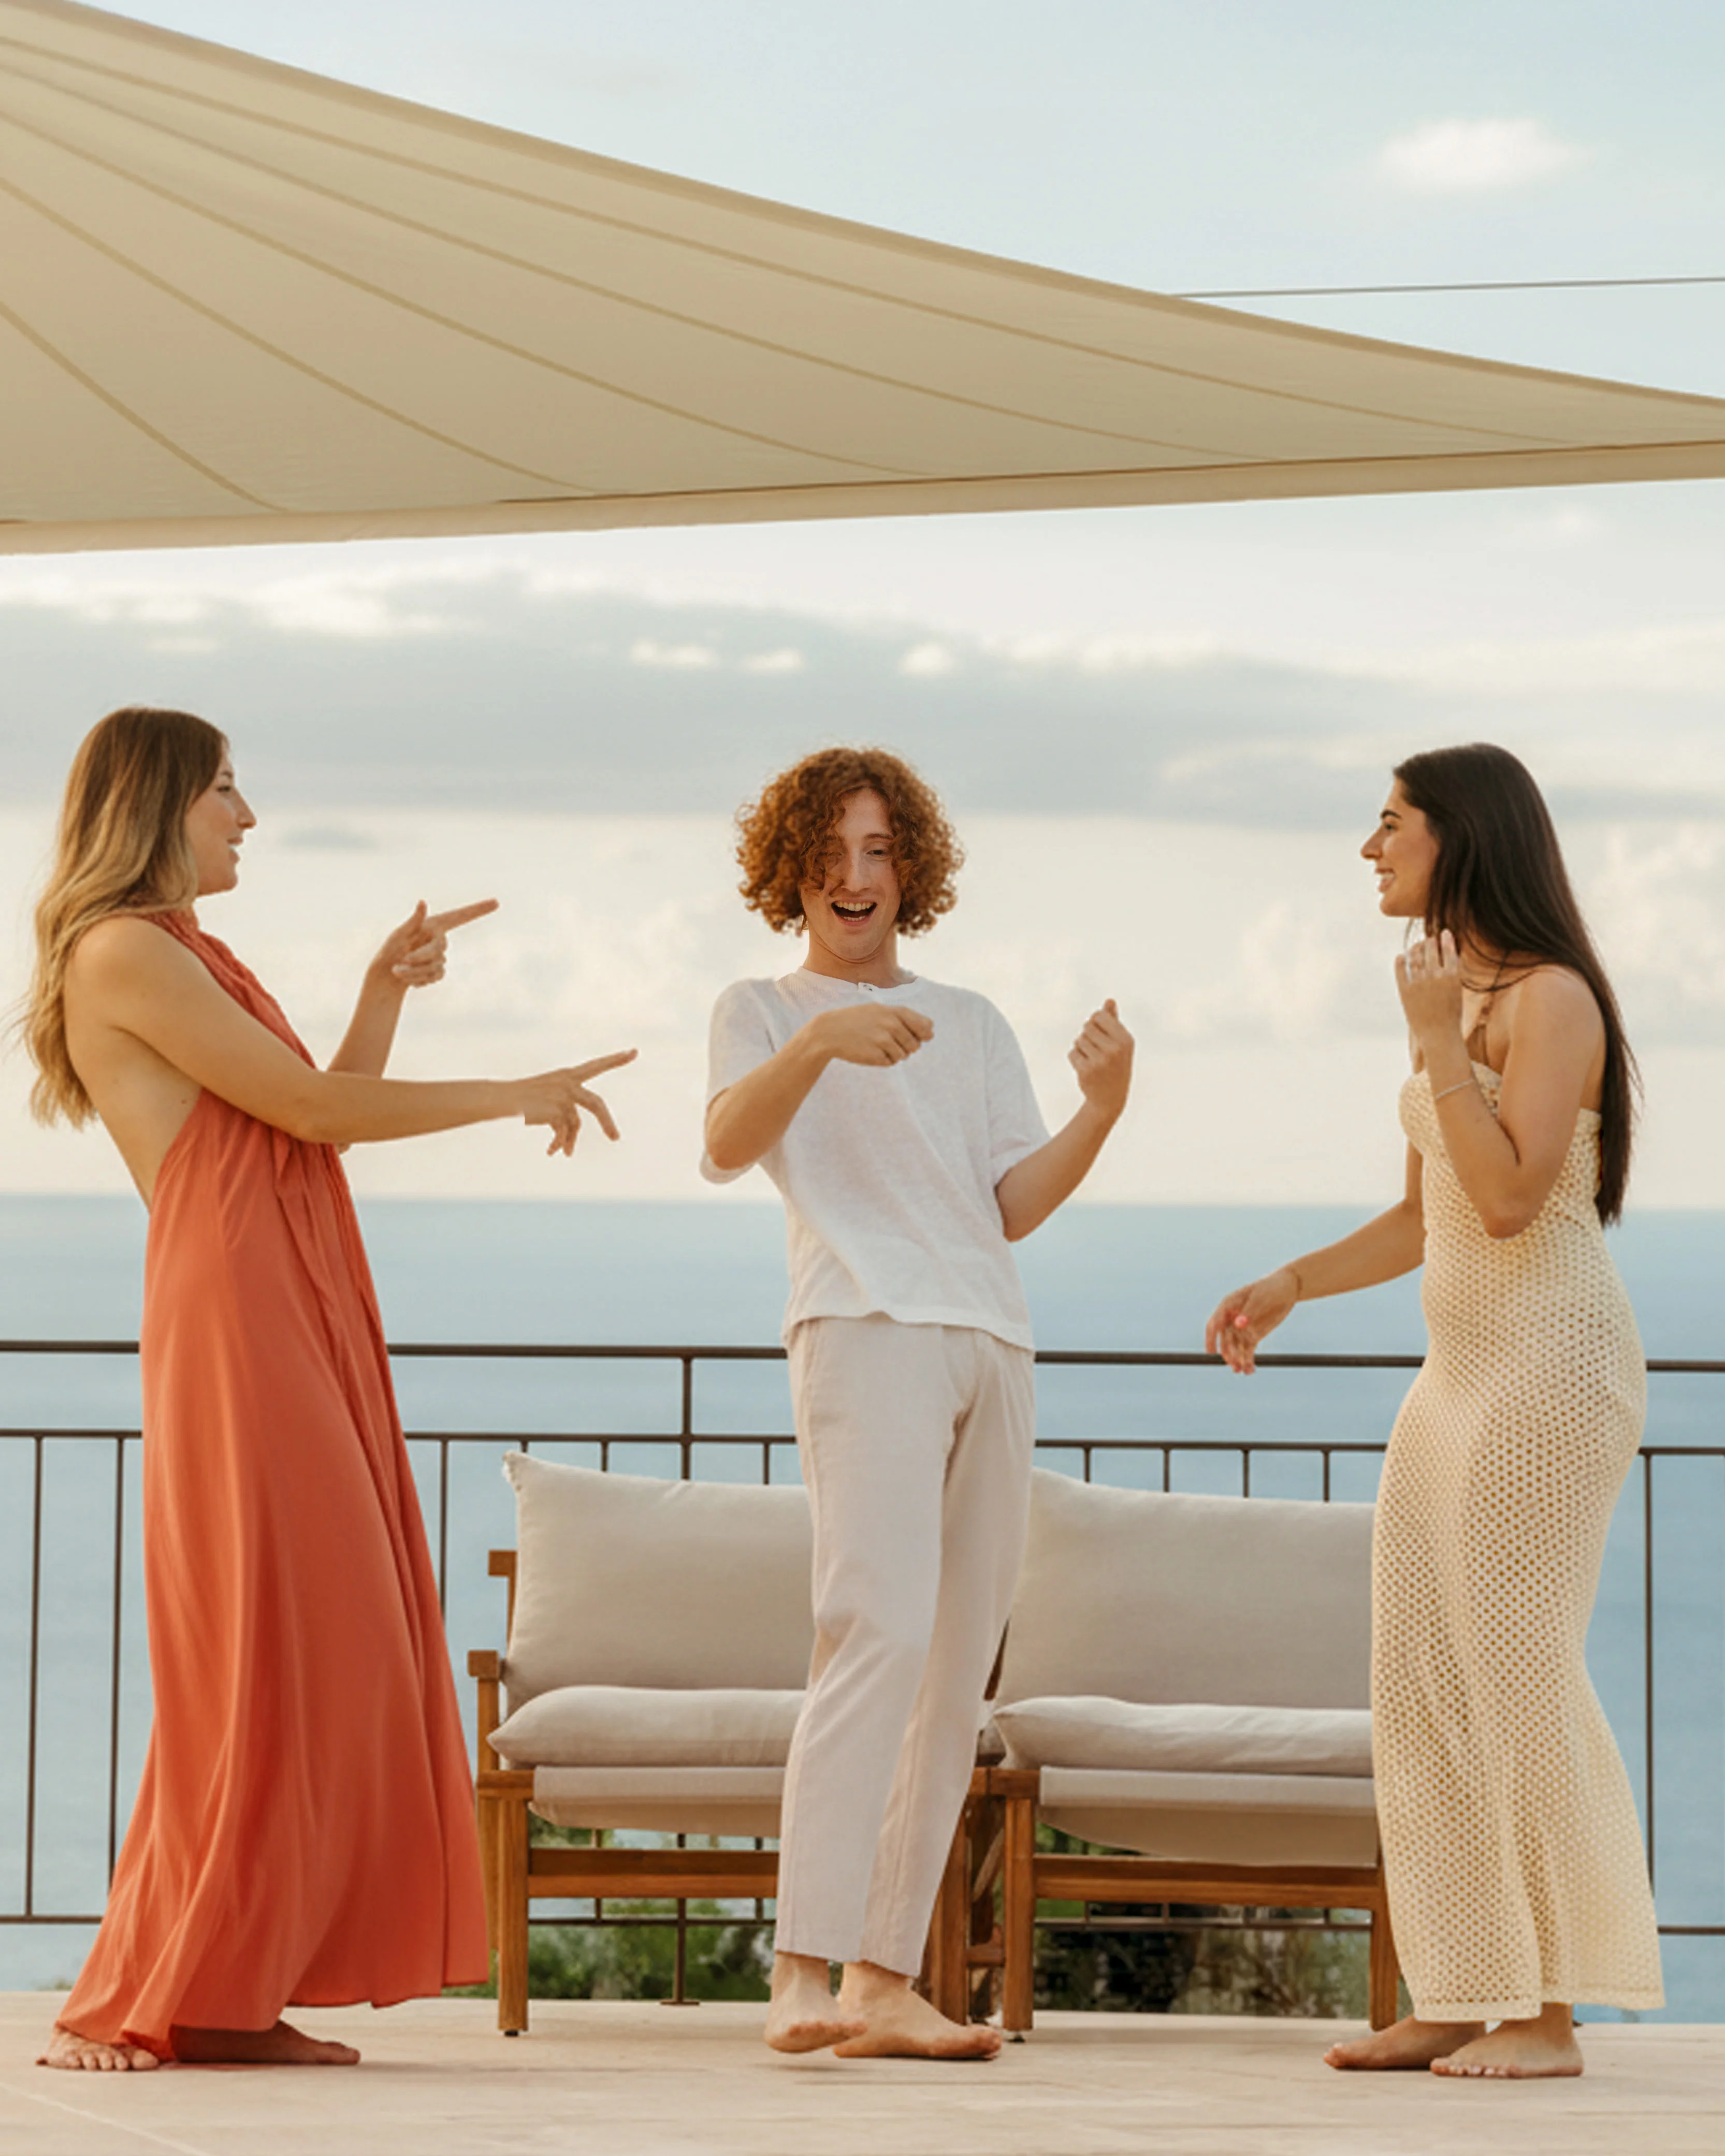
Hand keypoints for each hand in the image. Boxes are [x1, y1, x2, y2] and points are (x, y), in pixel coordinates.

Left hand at [372, 898, 499, 990]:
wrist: (385, 975)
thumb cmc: (389, 950)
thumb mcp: (399, 934)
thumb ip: (414, 921)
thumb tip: (423, 902)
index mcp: (433, 926)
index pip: (460, 916)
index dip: (478, 909)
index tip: (495, 902)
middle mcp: (439, 940)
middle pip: (439, 950)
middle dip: (419, 957)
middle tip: (402, 960)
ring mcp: (440, 957)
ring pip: (436, 967)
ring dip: (414, 971)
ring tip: (397, 971)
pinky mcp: (438, 973)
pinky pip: (435, 977)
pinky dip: (419, 980)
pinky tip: (407, 979)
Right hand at [516, 1050, 636, 1156]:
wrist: (501, 1098)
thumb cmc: (523, 1100)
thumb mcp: (549, 1103)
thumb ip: (565, 1116)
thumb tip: (571, 1145)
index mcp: (567, 1075)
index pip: (596, 1065)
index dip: (616, 1060)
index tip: (635, 1052)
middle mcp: (568, 1083)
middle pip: (596, 1104)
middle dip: (607, 1122)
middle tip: (616, 1139)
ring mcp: (562, 1095)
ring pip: (576, 1124)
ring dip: (571, 1140)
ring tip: (567, 1152)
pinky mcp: (556, 1109)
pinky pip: (564, 1132)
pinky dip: (560, 1143)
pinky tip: (552, 1151)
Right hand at [810, 1004, 933, 1067]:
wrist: (829, 1031)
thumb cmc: (857, 1021)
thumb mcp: (880, 1011)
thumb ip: (906, 1019)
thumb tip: (932, 1032)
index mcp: (895, 1011)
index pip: (925, 1025)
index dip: (921, 1033)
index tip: (910, 1035)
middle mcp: (891, 1024)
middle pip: (915, 1044)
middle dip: (905, 1047)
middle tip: (886, 1041)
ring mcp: (883, 1040)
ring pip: (903, 1055)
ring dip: (894, 1054)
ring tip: (876, 1045)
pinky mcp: (876, 1055)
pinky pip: (890, 1063)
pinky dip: (883, 1060)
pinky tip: (870, 1051)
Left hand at [1070, 999, 1132, 1120]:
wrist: (1110, 1099)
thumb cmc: (1116, 1066)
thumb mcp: (1119, 1044)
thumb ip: (1113, 1021)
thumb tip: (1109, 1000)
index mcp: (1125, 1039)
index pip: (1099, 1016)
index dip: (1095, 1023)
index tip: (1101, 1035)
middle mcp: (1115, 1049)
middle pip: (1087, 1026)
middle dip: (1088, 1036)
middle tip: (1097, 1051)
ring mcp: (1100, 1060)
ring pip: (1078, 1040)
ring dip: (1082, 1048)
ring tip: (1093, 1060)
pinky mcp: (1086, 1070)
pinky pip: (1072, 1053)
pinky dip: (1076, 1059)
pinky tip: (1086, 1068)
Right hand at [1204, 1266, 1299, 1374]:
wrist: (1288, 1288)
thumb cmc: (1272, 1288)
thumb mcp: (1261, 1298)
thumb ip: (1249, 1312)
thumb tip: (1238, 1325)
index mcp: (1228, 1305)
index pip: (1214, 1324)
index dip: (1211, 1339)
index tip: (1211, 1353)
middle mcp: (1232, 1318)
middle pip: (1225, 1339)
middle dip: (1228, 1353)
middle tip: (1235, 1365)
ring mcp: (1243, 1328)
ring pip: (1236, 1347)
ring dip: (1238, 1359)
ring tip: (1243, 1370)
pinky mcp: (1254, 1335)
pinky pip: (1248, 1350)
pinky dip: (1248, 1360)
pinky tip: (1250, 1370)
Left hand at [1394, 929, 1464, 1047]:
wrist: (1439, 1035)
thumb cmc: (1451, 1015)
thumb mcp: (1457, 991)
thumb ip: (1452, 973)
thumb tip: (1448, 957)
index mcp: (1452, 976)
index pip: (1448, 950)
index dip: (1445, 939)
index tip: (1444, 933)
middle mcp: (1435, 976)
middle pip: (1430, 950)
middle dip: (1429, 941)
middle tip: (1429, 938)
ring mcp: (1419, 983)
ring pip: (1415, 956)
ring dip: (1415, 948)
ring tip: (1417, 945)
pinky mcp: (1405, 990)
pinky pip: (1400, 969)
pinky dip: (1400, 960)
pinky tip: (1401, 956)